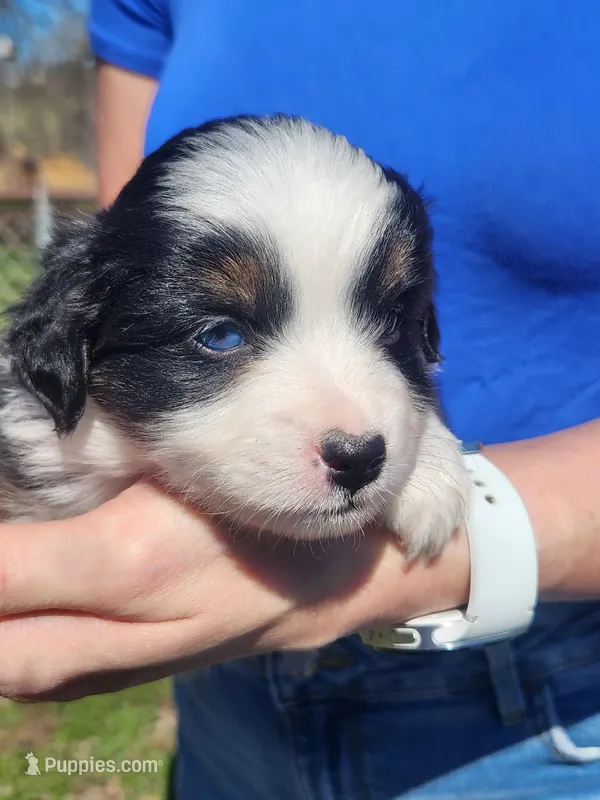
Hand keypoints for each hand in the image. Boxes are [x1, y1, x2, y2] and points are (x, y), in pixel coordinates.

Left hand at [0, 480, 469, 701]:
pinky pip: (60, 682)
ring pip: (26, 674)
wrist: (346, 577)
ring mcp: (139, 666)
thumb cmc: (277, 500)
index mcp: (134, 563)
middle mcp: (127, 629)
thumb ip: (107, 467)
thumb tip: (38, 469)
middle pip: (6, 651)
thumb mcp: (195, 468)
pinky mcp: (150, 679)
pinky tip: (13, 627)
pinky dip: (20, 660)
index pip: (2, 577)